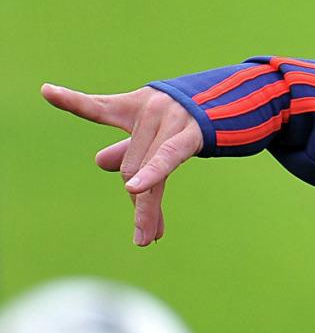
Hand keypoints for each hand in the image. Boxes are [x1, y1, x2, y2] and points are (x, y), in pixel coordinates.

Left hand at [41, 84, 201, 245]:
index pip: (97, 107)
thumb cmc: (205, 116)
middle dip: (136, 196)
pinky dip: (150, 176)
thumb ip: (131, 146)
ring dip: (146, 208)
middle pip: (129, 164)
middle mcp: (151, 109)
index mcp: (139, 106)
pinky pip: (166, 159)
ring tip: (145, 240)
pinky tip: (135, 190)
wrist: (249, 99)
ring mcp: (171, 118)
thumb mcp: (164, 129)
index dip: (71, 101)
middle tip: (146, 229)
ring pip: (145, 172)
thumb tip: (99, 163)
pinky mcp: (193, 131)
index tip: (46, 92)